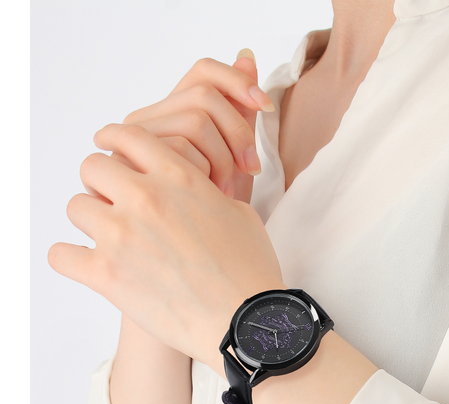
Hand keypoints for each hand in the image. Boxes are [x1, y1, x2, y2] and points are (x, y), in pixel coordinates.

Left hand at [47, 123, 285, 374]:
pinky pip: (60, 254)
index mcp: (179, 178)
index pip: (128, 136)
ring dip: (91, 220)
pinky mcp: (106, 275)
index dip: (116, 141)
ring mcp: (121, 235)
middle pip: (92, 166)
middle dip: (102, 182)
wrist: (246, 320)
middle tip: (116, 203)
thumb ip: (205, 194)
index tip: (111, 151)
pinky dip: (71, 258)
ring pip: (76, 206)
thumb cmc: (250, 270)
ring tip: (110, 238)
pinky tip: (89, 264)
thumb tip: (191, 194)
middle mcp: (146, 198)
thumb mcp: (239, 215)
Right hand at [114, 49, 273, 203]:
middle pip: (203, 94)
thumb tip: (246, 53)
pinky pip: (182, 148)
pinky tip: (211, 195)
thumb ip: (239, 112)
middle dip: (238, 131)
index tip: (266, 109)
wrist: (207, 256)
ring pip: (195, 120)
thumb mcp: (236, 161)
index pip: (204, 70)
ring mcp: (137, 141)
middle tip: (250, 168)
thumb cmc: (218, 212)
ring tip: (225, 190)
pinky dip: (208, 172)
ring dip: (224, 158)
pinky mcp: (131, 165)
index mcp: (175, 115)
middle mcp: (151, 121)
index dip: (238, 81)